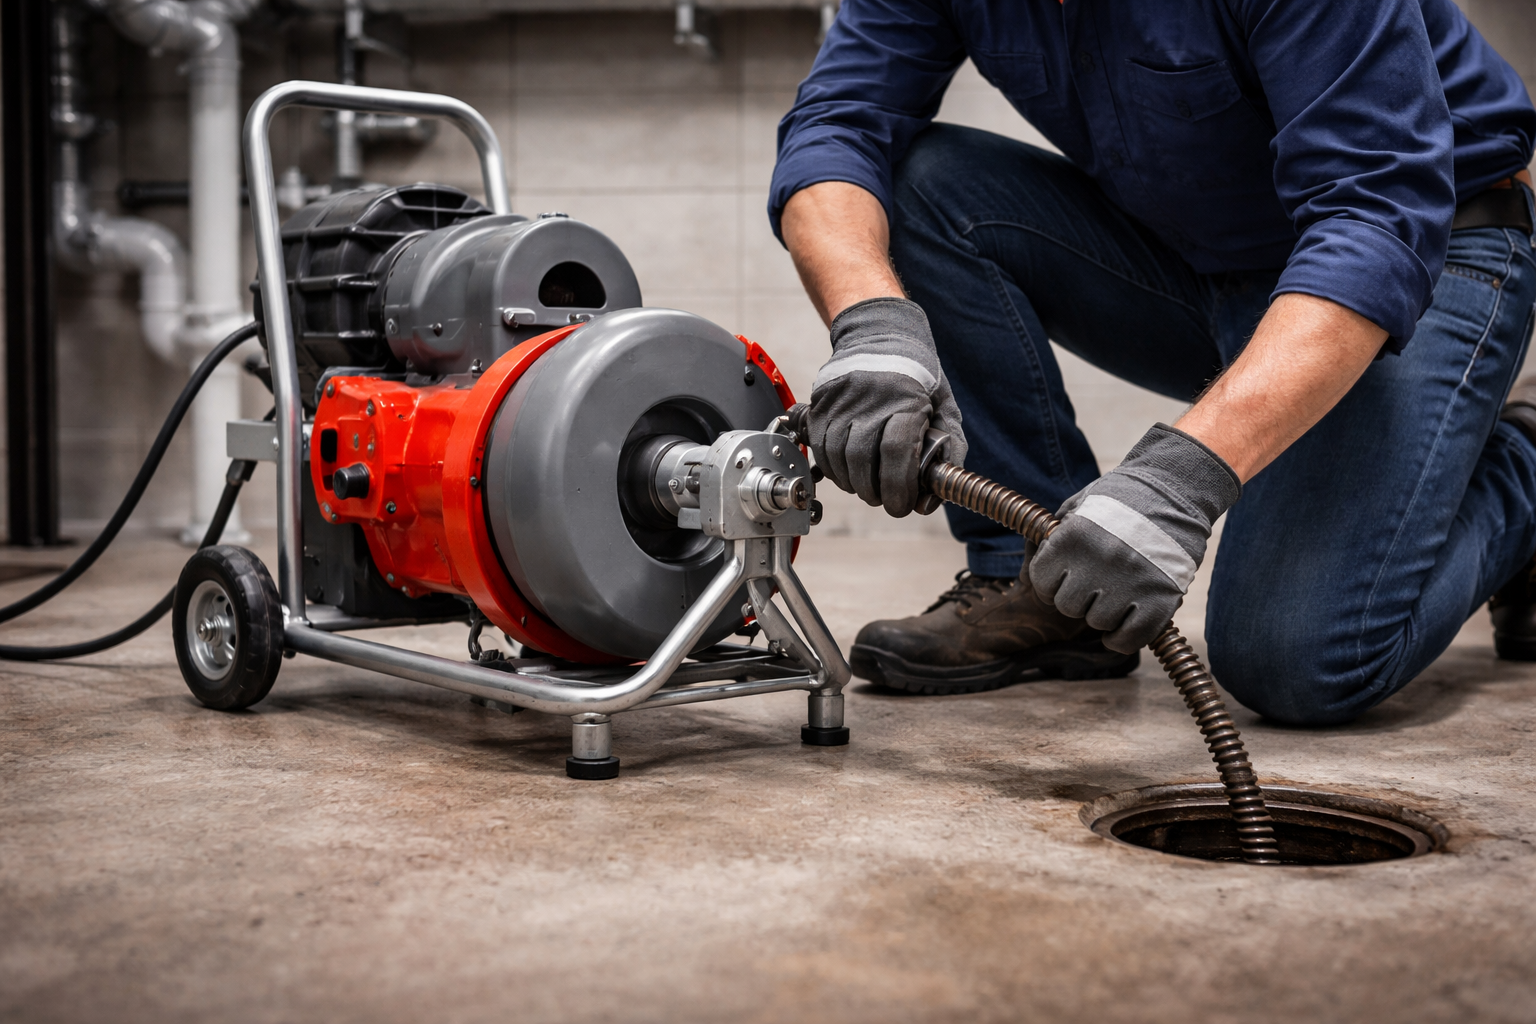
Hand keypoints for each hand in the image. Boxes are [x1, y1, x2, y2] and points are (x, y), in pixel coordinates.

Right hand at [808, 297, 966, 516]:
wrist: (881, 335)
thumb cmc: (917, 375)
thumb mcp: (945, 407)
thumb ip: (949, 449)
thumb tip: (934, 494)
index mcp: (906, 399)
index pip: (896, 453)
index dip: (899, 487)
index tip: (902, 505)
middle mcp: (869, 398)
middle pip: (862, 460)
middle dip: (874, 492)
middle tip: (885, 499)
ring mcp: (840, 401)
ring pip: (836, 458)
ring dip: (851, 483)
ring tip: (866, 487)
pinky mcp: (820, 403)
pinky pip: (818, 446)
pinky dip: (831, 468)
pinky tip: (847, 471)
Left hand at [1028, 424, 1239, 652]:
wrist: (1176, 488)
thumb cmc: (1122, 497)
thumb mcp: (1079, 505)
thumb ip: (1053, 536)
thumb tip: (1028, 571)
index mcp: (1072, 538)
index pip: (1041, 582)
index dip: (1050, 582)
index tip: (1063, 578)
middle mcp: (1098, 563)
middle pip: (1068, 606)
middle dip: (1077, 598)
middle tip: (1094, 584)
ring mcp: (1130, 584)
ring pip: (1098, 622)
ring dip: (1103, 613)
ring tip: (1116, 592)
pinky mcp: (1161, 600)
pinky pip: (1129, 638)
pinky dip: (1122, 639)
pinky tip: (1123, 625)